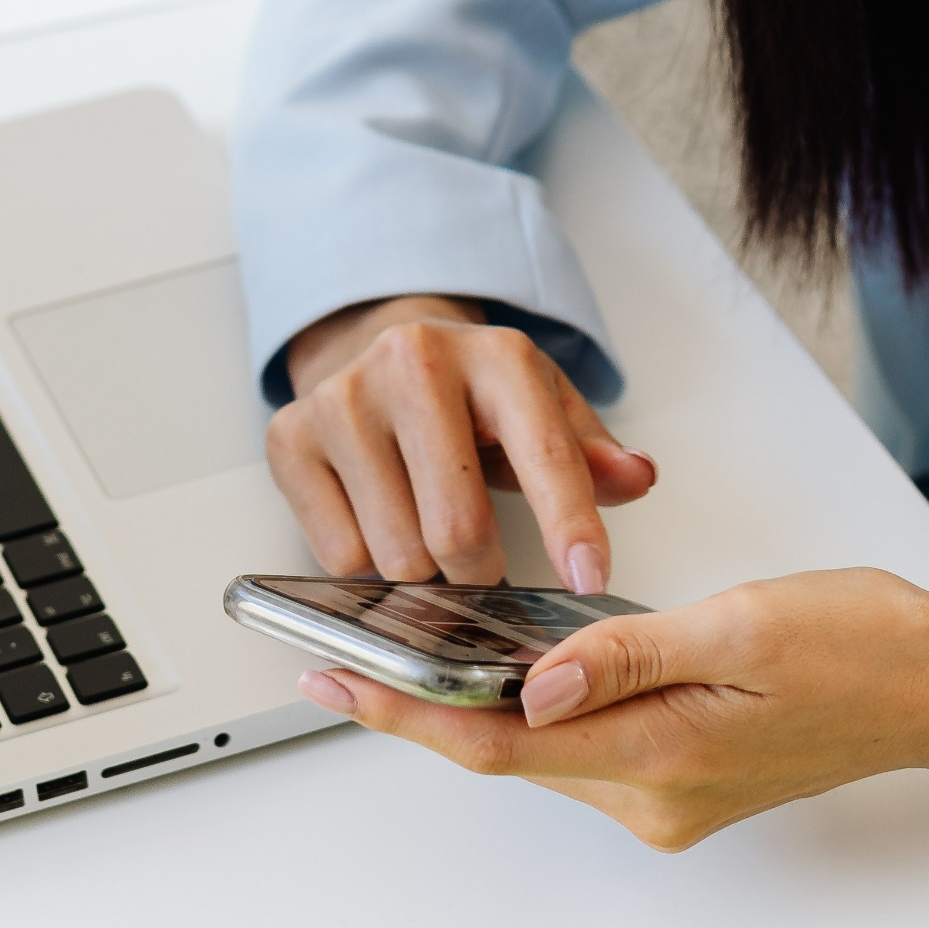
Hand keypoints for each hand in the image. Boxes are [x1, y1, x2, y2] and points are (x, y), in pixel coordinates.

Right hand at [271, 296, 658, 595]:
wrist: (374, 346)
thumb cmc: (470, 396)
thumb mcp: (542, 409)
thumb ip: (593, 454)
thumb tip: (638, 477)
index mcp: (494, 356)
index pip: (544, 454)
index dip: (569, 526)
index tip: (587, 581)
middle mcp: (414, 363)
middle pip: (458, 527)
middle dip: (481, 573)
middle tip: (484, 570)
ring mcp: (344, 399)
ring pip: (396, 552)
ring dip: (422, 573)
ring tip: (426, 536)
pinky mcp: (290, 436)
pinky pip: (340, 555)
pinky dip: (368, 564)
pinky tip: (377, 521)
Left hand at [294, 569, 928, 849]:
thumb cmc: (864, 644)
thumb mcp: (742, 625)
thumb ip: (628, 655)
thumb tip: (532, 684)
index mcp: (663, 759)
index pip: (500, 742)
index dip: (407, 715)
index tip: (335, 685)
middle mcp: (656, 798)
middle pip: (507, 752)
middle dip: (421, 706)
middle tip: (341, 656)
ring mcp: (670, 797)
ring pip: (543, 748)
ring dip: (477, 705)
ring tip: (403, 650)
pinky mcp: (685, 777)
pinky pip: (587, 744)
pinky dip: (537, 708)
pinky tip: (505, 664)